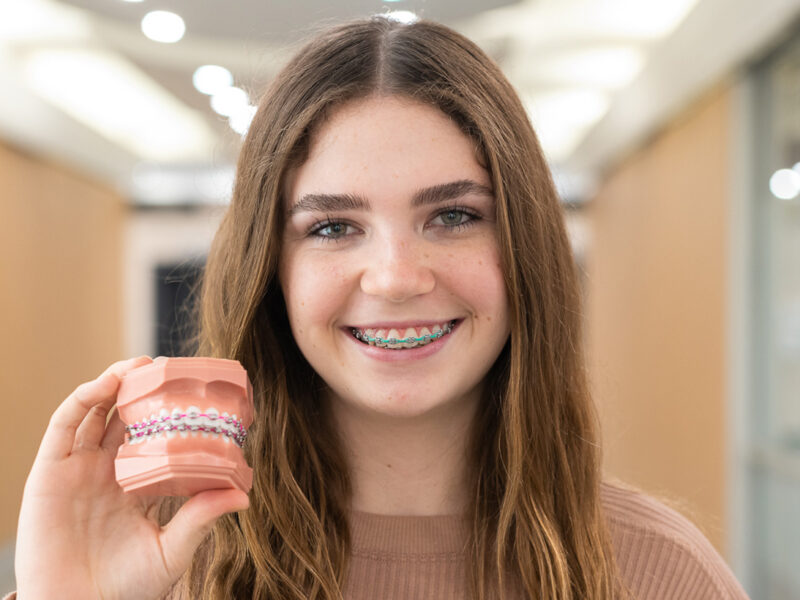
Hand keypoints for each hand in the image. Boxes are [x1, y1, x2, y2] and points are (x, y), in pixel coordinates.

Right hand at [15, 356, 249, 599]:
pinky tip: (107, 384)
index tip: (199, 390)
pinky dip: (83, 398)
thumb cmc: (125, 590)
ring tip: (142, 364)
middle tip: (172, 367)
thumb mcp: (172, 551)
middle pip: (128, 416)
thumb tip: (244, 495)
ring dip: (116, 382)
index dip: (174, 411)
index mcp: (140, 484)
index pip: (158, 436)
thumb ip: (201, 519)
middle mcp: (109, 470)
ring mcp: (79, 468)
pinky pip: (64, 425)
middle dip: (147, 388)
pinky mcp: (49, 472)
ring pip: (97, 411)